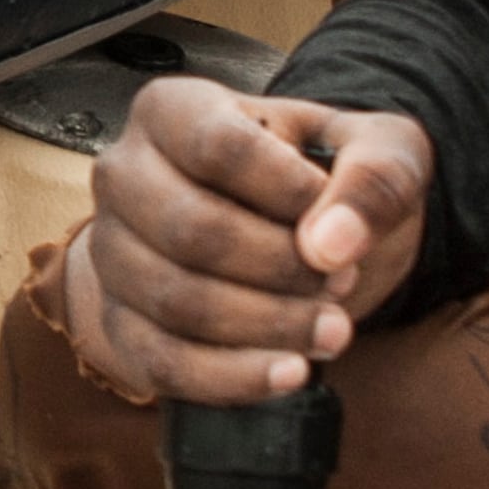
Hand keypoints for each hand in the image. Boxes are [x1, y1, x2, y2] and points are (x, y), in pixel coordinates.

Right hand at [64, 78, 430, 402]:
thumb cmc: (323, 178)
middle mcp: (121, 173)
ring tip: (331, 329)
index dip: (290, 194)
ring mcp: (110, 249)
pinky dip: (229, 378)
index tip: (341, 222)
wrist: (289, 229)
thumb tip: (331, 244)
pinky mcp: (116, 318)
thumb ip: (374, 178)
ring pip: (174, 300)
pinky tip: (289, 374)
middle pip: (190, 230)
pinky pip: (157, 360)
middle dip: (283, 270)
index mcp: (170, 110)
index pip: (217, 147)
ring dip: (267, 326)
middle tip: (340, 281)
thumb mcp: (378, 150)